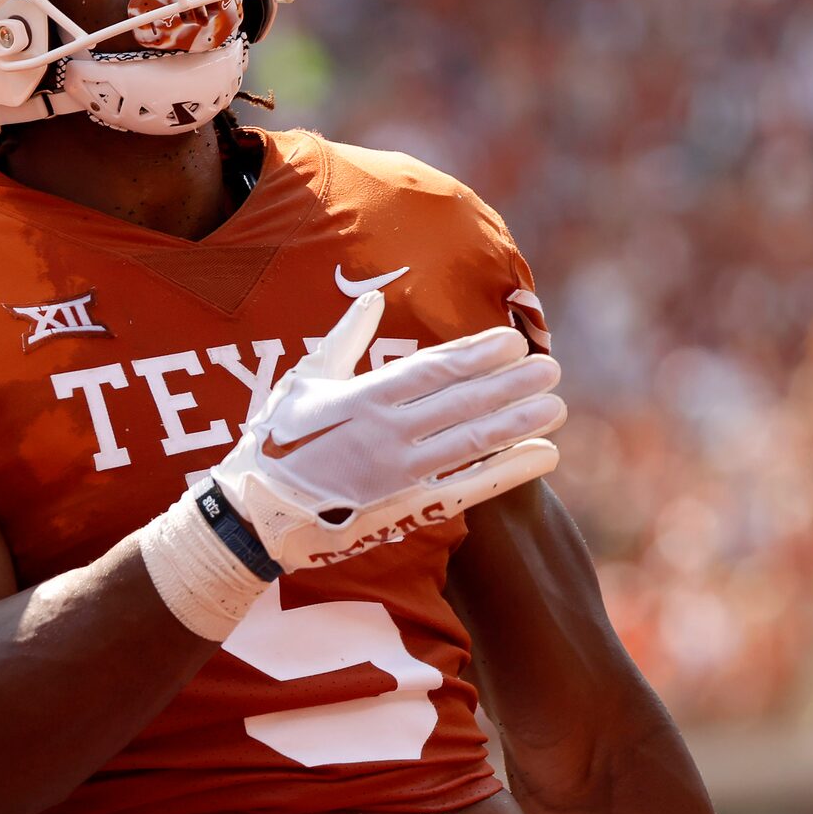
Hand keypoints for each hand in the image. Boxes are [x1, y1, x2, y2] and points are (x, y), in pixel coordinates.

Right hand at [211, 290, 563, 570]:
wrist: (256, 513)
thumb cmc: (275, 440)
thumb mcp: (304, 382)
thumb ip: (344, 340)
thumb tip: (371, 300)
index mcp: (364, 398)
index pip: (433, 371)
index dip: (476, 355)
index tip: (513, 340)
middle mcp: (388, 434)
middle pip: (462, 404)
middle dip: (510, 385)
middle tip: (550, 368)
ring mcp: (400, 473)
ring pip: (471, 443)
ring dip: (518, 424)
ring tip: (556, 406)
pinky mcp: (406, 506)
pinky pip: (468, 488)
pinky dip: (508, 473)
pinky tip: (542, 456)